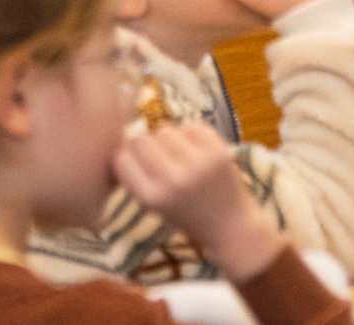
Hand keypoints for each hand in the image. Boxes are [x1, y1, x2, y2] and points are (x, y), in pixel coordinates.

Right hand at [114, 124, 282, 282]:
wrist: (233, 227)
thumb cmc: (189, 217)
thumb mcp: (155, 208)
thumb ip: (136, 180)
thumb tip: (120, 144)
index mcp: (154, 198)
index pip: (121, 159)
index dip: (125, 156)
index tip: (133, 159)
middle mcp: (174, 180)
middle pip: (141, 140)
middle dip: (144, 145)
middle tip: (156, 155)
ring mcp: (198, 164)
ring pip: (164, 129)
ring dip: (167, 138)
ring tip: (177, 153)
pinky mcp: (218, 152)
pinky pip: (191, 126)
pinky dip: (190, 134)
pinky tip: (195, 149)